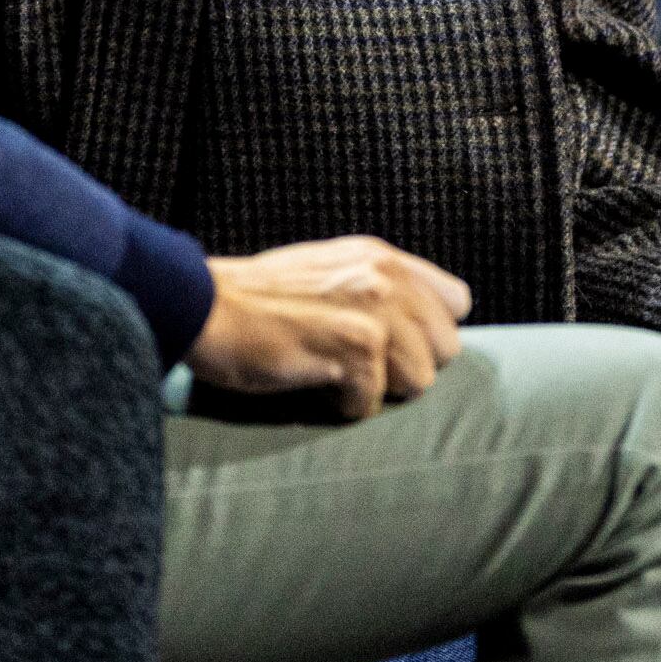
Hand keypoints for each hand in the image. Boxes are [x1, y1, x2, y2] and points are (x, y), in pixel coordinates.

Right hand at [186, 236, 472, 418]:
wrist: (204, 306)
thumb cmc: (258, 298)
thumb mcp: (328, 270)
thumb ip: (375, 286)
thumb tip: (420, 326)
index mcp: (382, 257)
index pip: (456, 302)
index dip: (429, 331)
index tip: (394, 344)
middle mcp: (385, 277)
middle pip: (446, 349)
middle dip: (407, 366)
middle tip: (356, 363)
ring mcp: (373, 312)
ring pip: (418, 381)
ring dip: (375, 388)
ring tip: (330, 370)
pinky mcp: (354, 348)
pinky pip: (370, 403)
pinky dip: (339, 404)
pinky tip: (309, 380)